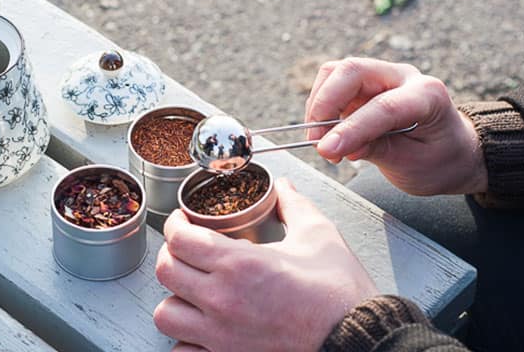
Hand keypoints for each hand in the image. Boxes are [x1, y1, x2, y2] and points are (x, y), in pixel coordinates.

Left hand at [153, 179, 377, 351]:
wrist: (358, 338)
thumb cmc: (340, 294)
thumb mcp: (318, 235)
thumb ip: (294, 205)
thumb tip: (285, 188)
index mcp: (239, 264)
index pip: (179, 239)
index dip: (175, 224)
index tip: (183, 222)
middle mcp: (222, 300)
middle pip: (165, 271)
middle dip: (172, 254)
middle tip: (187, 249)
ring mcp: (221, 336)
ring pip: (166, 314)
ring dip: (175, 298)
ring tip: (193, 289)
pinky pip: (182, 351)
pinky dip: (186, 338)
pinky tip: (203, 325)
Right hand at [304, 58, 485, 195]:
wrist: (451, 152)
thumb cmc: (439, 160)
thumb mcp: (412, 165)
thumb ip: (375, 150)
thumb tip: (334, 145)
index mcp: (428, 95)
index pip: (383, 107)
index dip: (351, 128)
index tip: (325, 150)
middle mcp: (404, 76)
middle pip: (352, 71)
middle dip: (325, 105)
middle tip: (317, 141)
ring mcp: (383, 75)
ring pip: (336, 72)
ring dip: (320, 105)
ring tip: (322, 141)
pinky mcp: (365, 82)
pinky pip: (333, 83)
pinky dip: (322, 106)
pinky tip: (329, 133)